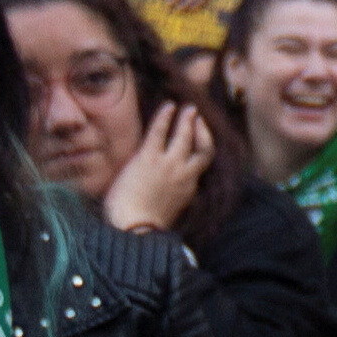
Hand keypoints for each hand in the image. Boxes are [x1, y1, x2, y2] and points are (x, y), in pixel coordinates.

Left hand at [102, 99, 210, 233]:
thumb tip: (168, 201)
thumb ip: (172, 202)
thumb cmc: (144, 228)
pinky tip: (169, 106)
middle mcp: (184, 175)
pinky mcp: (149, 158)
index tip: (199, 142)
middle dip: (202, 131)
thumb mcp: (167, 215)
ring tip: (189, 109)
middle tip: (198, 118)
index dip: (201, 151)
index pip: (200, 166)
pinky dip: (165, 117)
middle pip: (202, 148)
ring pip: (185, 136)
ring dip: (188, 120)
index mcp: (189, 190)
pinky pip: (160, 131)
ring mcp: (168, 165)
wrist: (134, 230)